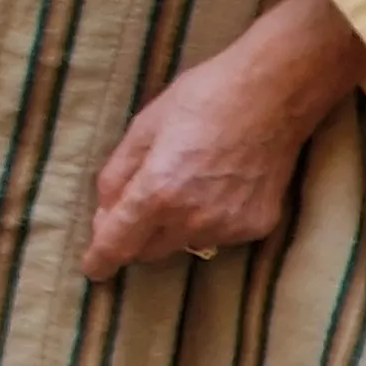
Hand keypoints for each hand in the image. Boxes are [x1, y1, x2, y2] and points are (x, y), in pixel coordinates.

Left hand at [82, 0, 365, 277]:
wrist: (272, 97)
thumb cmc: (201, 100)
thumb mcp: (142, 129)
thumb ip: (117, 175)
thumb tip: (104, 213)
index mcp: (156, 193)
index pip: (119, 244)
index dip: (101, 259)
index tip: (93, 269)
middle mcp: (192, 220)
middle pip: (149, 250)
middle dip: (136, 235)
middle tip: (139, 201)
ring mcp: (228, 227)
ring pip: (184, 244)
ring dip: (172, 228)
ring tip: (186, 182)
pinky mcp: (257, 227)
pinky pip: (218, 235)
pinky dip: (208, 220)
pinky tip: (217, 185)